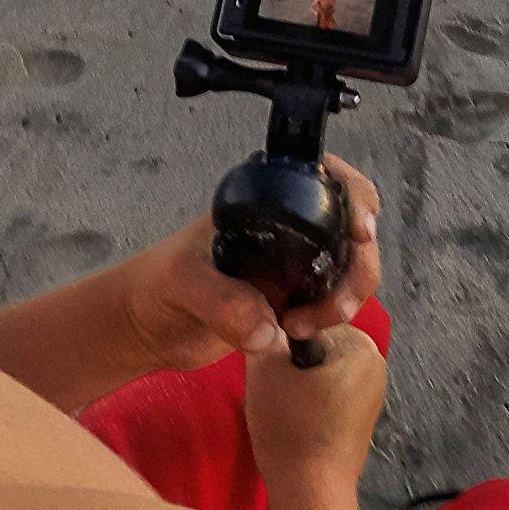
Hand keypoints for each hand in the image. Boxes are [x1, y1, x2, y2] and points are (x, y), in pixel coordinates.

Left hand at [116, 155, 384, 370]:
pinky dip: (330, 318)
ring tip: (305, 325)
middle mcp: (284, 224)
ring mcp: (292, 261)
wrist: (146, 329)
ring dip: (345, 298)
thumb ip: (222, 301)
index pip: (325, 178)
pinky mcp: (292, 296)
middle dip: (359, 266)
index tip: (361, 230)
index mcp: (261, 201)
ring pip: (350, 267)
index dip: (355, 196)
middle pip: (352, 227)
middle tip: (335, 304)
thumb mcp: (182, 284)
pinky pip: (331, 300)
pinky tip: (300, 332)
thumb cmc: (153, 288)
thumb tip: (269, 328)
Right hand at [245, 322, 386, 488]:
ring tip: (287, 407)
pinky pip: (334, 392)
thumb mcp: (264, 368)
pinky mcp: (367, 416)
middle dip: (297, 362)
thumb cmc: (290, 427)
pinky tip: (301, 422)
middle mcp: (377, 363)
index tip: (272, 363)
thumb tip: (265, 317)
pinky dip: (315, 401)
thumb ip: (264, 331)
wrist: (310, 491)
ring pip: (325, 369)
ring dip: (304, 382)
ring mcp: (376, 392)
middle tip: (277, 388)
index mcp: (360, 344)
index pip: (311, 319)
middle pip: (320, 344)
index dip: (284, 340)